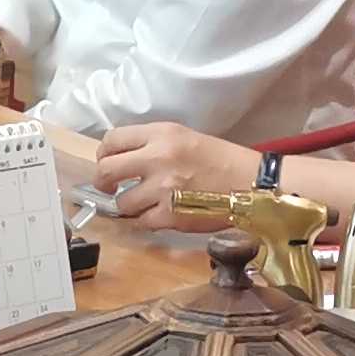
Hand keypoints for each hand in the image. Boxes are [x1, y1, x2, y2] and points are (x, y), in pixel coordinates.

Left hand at [89, 119, 258, 219]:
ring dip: (130, 204)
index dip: (104, 153)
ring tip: (147, 201)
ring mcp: (163, 189)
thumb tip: (119, 158)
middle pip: (106, 170)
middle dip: (103, 181)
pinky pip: (142, 221)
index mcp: (161, 134)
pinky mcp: (171, 216)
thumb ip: (151, 144)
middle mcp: (158, 158)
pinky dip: (149, 220)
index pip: (112, 140)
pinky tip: (162, 213)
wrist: (250, 183)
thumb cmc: (220, 160)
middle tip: (111, 186)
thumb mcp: (184, 137)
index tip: (108, 161)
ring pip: (122, 202)